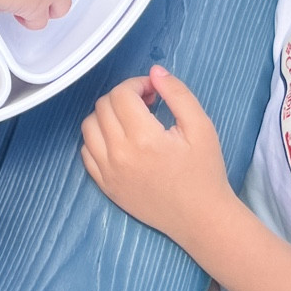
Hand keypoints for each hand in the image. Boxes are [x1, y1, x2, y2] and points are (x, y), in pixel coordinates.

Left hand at [80, 64, 231, 247]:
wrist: (200, 218)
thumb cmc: (204, 173)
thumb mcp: (201, 127)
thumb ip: (177, 94)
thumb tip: (155, 72)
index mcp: (143, 138)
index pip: (121, 94)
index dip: (137, 84)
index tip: (154, 91)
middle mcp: (119, 154)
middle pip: (103, 106)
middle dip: (124, 97)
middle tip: (147, 104)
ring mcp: (108, 172)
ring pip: (89, 126)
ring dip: (107, 115)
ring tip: (132, 121)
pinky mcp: (105, 185)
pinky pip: (86, 151)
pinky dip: (98, 139)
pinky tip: (120, 140)